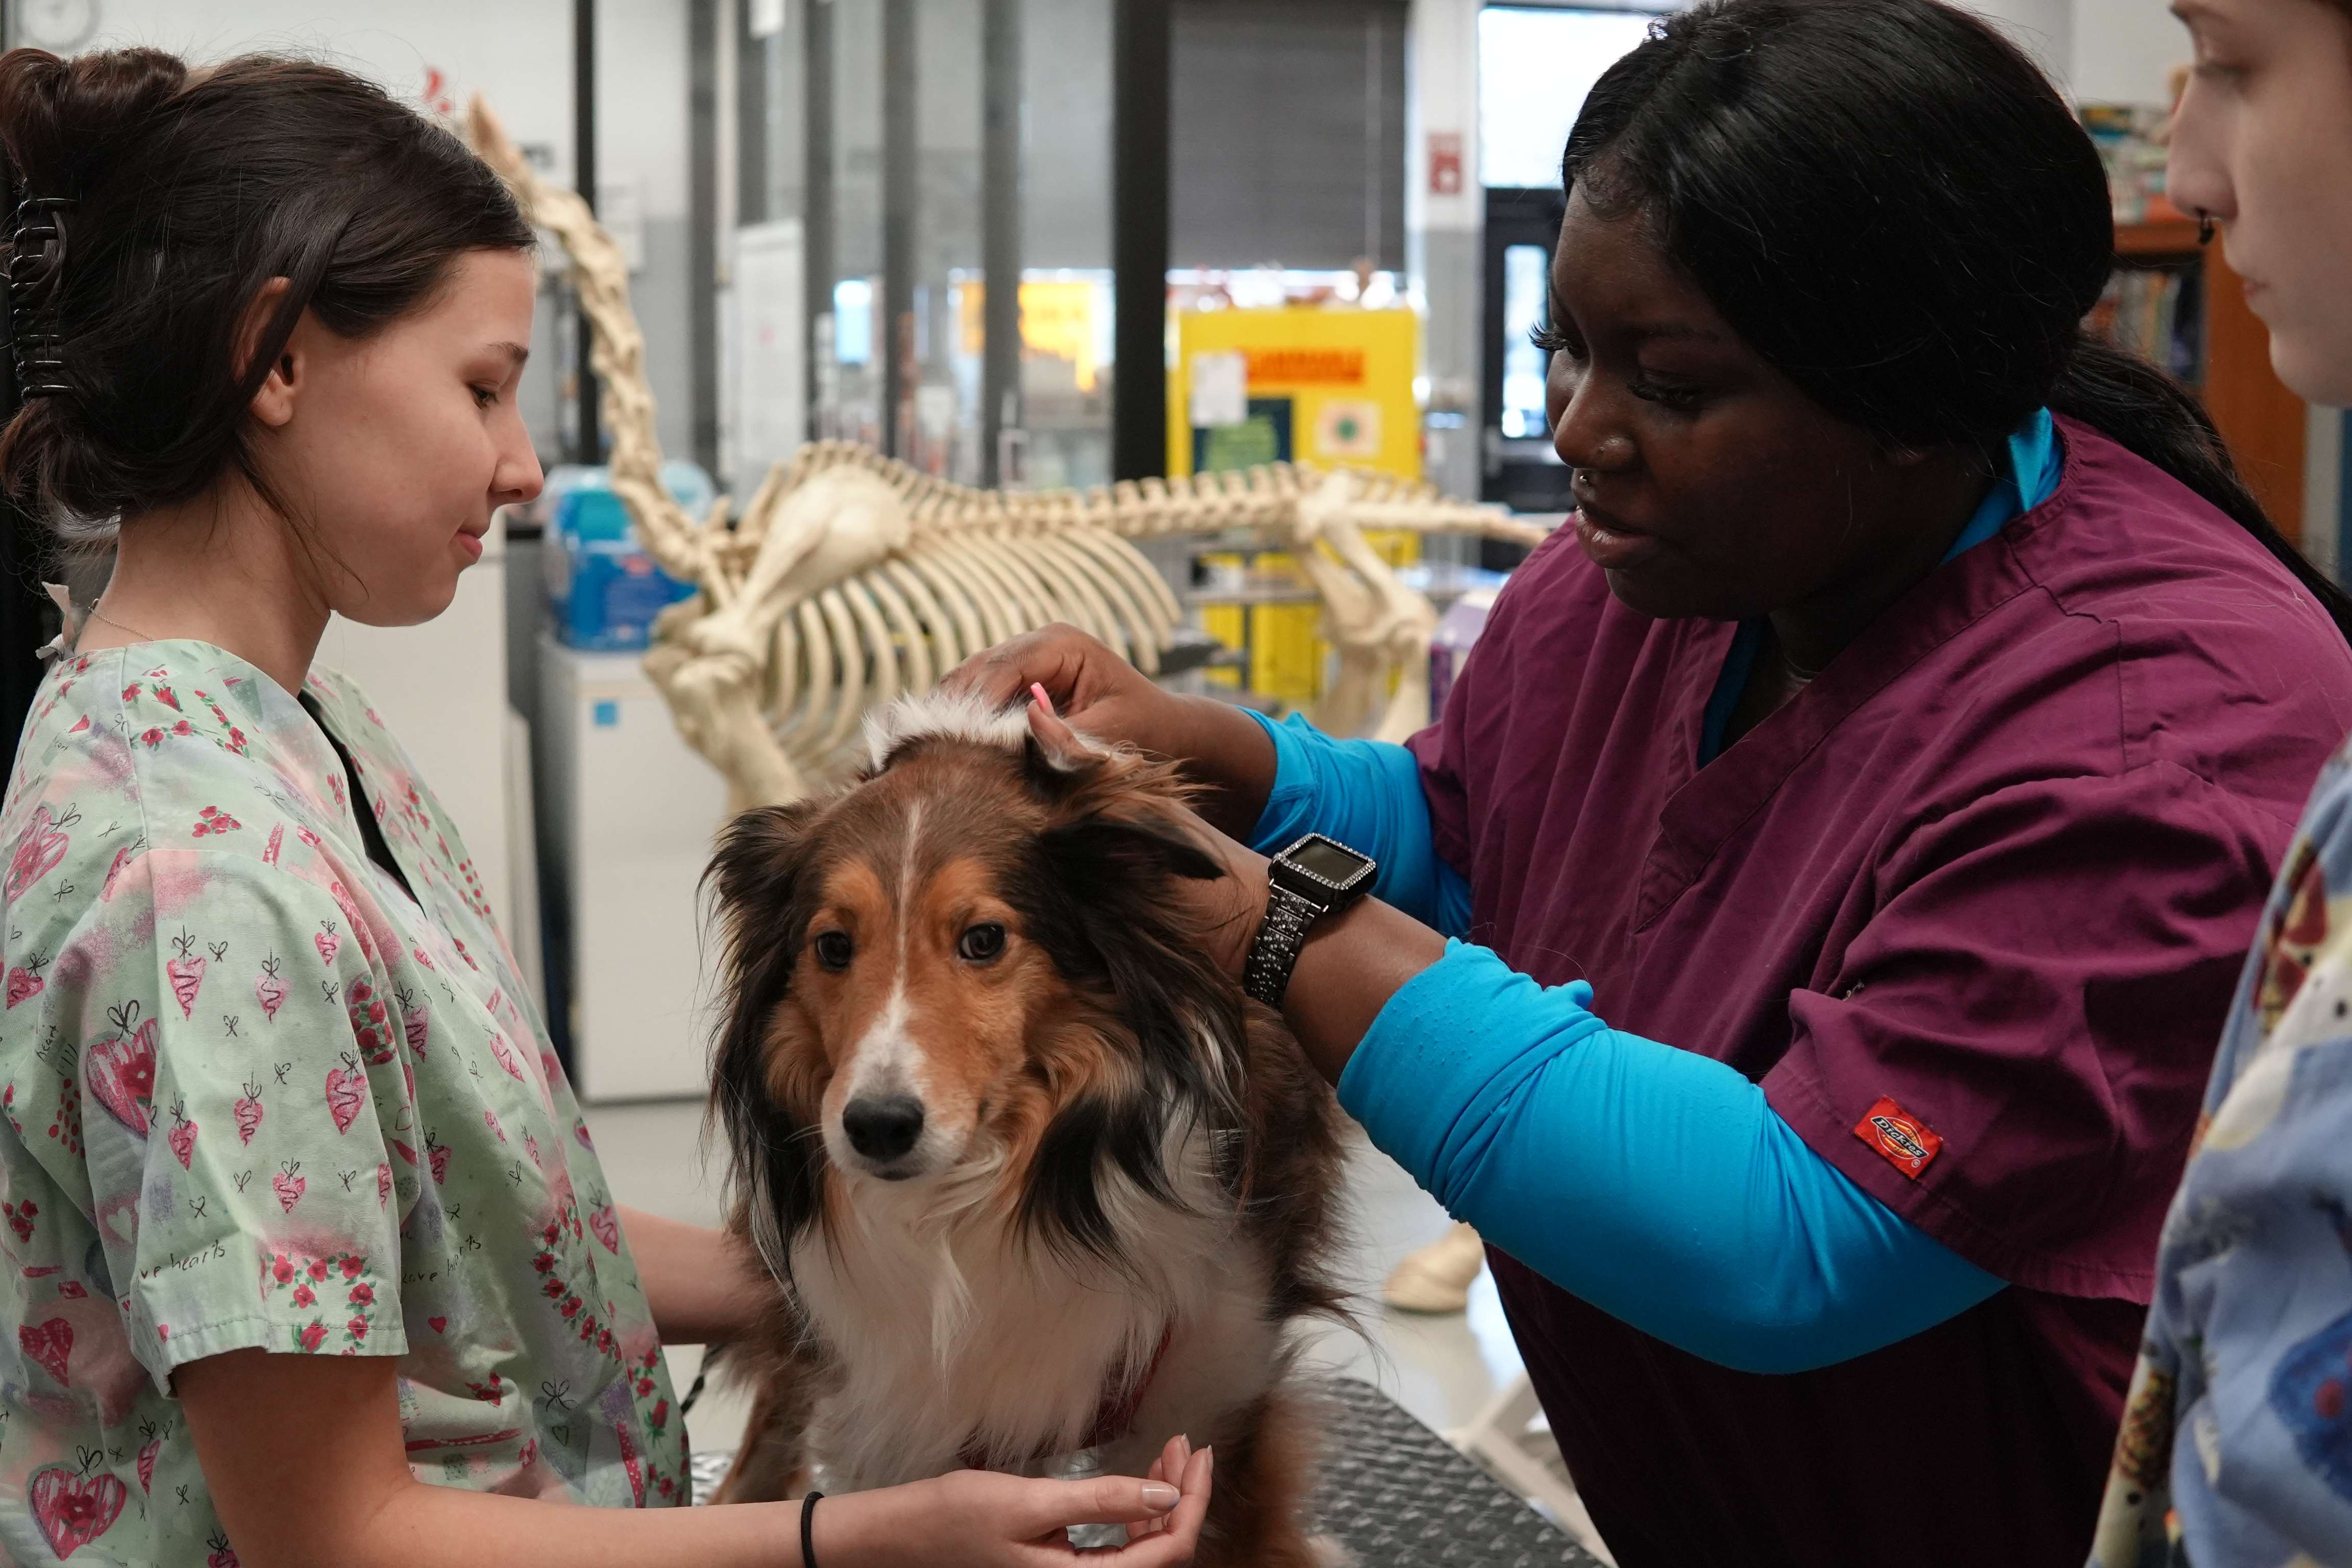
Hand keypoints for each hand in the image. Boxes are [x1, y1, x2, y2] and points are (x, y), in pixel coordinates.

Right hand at [820, 1437, 1213, 1566]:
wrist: (906, 1535)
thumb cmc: (957, 1517)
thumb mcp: (1033, 1501)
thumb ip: (1103, 1500)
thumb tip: (1167, 1498)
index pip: (1166, 1553)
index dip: (1192, 1502)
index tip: (1198, 1456)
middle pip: (1160, 1553)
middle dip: (1181, 1499)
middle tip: (1185, 1448)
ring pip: (1141, 1550)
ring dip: (1159, 1504)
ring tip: (1166, 1458)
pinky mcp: (1062, 1567)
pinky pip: (1116, 1548)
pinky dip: (1133, 1514)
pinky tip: (1135, 1486)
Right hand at [940, 624, 1186, 754]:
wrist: (1159, 727)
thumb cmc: (1143, 726)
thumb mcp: (1115, 733)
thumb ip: (1073, 735)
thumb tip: (1030, 722)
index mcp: (1061, 643)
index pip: (1004, 666)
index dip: (976, 701)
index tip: (955, 738)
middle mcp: (1035, 643)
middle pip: (976, 669)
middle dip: (953, 708)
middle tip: (926, 748)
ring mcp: (1021, 659)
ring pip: (967, 681)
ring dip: (948, 714)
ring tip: (923, 750)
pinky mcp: (1013, 682)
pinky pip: (974, 696)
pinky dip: (958, 719)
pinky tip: (938, 749)